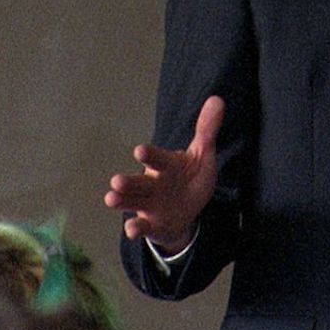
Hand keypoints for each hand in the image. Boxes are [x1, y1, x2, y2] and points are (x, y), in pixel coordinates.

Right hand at [104, 96, 222, 251]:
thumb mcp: (202, 155)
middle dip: (128, 181)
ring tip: (111, 198)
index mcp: (165, 165)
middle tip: (116, 180)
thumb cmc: (190, 178)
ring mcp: (148, 205)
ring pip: (132, 201)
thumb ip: (206, 130)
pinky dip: (135, 229)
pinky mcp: (150, 224)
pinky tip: (132, 230)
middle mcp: (151, 184)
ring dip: (122, 201)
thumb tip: (217, 99)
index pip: (157, 158)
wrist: (186, 211)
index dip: (150, 155)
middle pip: (138, 182)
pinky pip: (142, 227)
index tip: (140, 150)